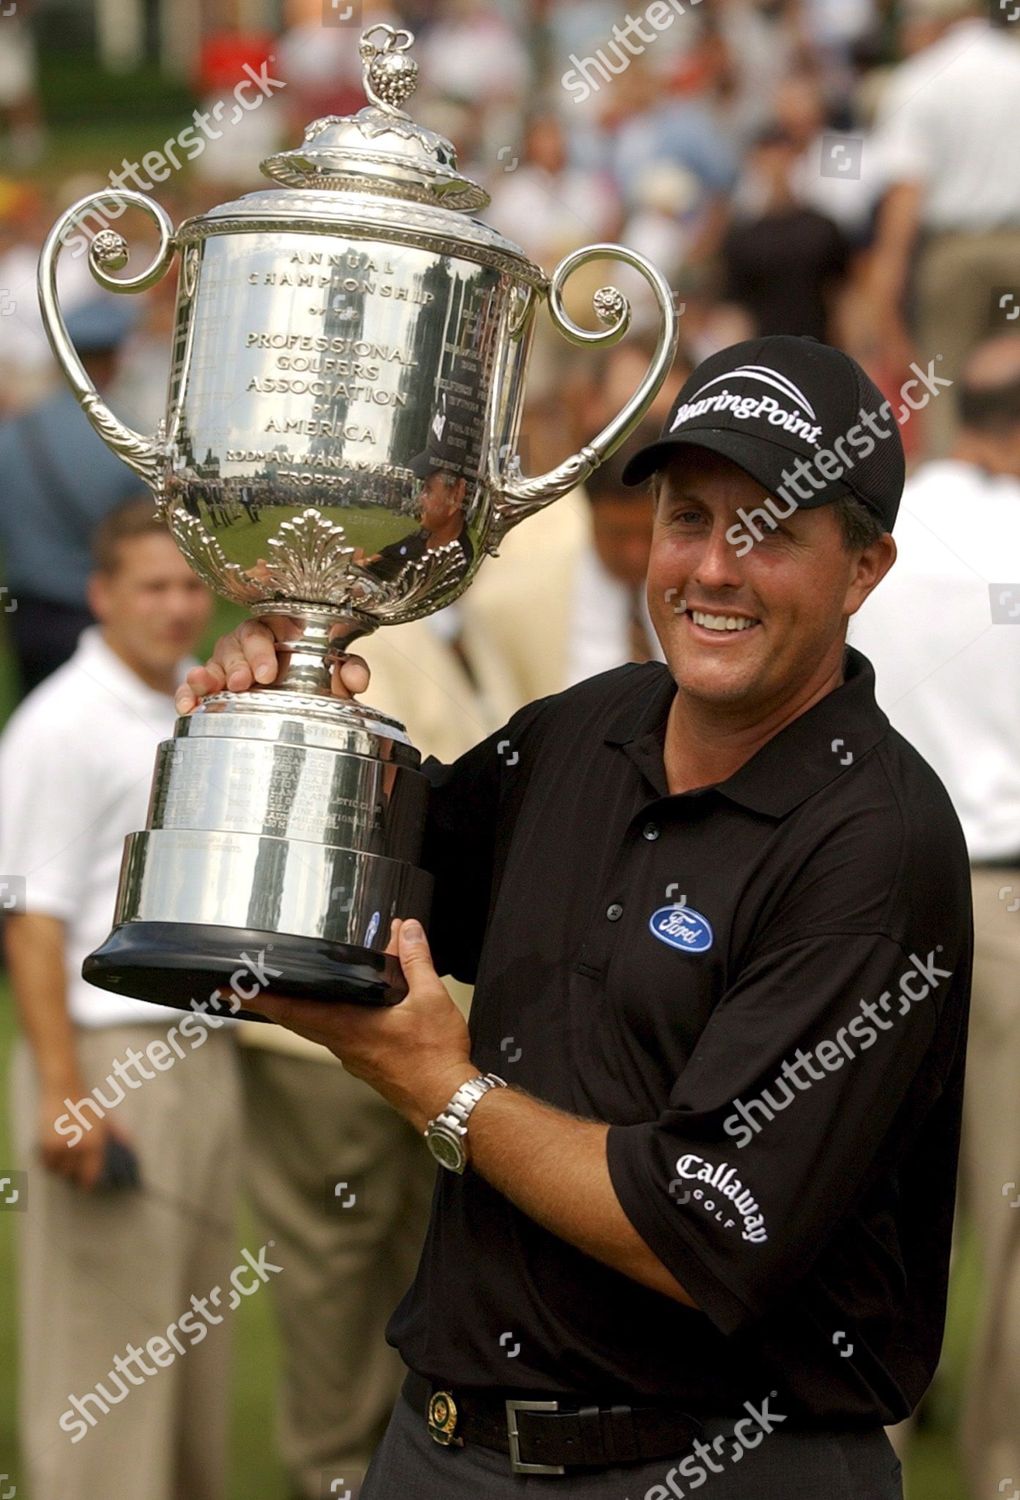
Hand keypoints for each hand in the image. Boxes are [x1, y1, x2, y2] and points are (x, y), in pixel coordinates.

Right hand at [38, 1095, 131, 1191]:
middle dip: (71, 1174)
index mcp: (95, 1143)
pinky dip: (48, 1161)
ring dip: (59, 1167)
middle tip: (72, 1172)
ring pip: (57, 1169)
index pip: (91, 1174)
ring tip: (62, 1160)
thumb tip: (129, 1145)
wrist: (63, 1091)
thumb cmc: (86, 1106)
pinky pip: (46, 1162)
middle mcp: (78, 1146)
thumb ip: (118, 1134)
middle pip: (71, 1174)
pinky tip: (52, 1154)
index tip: (85, 1186)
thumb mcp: (105, 1120)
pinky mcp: (46, 1143)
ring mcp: (61, 1145)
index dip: (87, 1182)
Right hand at [174, 615, 370, 714]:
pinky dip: (188, 694)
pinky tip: (187, 707)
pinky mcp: (211, 686)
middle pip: (237, 643)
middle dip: (239, 662)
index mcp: (279, 633)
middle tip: (243, 683)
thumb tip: (357, 680)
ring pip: (213, 661)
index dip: (263, 648)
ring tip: (208, 688)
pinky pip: (193, 686)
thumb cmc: (314, 679)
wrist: (296, 706)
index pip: (266, 627)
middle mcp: (250, 644)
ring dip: (209, 675)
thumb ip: (349, 671)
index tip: (267, 673)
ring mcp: (227, 664)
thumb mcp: (334, 676)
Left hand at [243, 918, 475, 1132]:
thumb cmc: (435, 1057)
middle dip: (268, 1002)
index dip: (259, 998)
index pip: (291, 1009)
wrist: (447, 1101)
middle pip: (294, 1019)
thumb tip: (404, 930)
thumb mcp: (431, 998)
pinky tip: (336, 1010)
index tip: (231, 990)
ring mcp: (351, 1055)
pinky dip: (323, 1019)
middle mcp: (342, 1043)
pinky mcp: (364, 1063)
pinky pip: (334, 1036)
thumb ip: (414, 960)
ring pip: (313, 1028)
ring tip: (280, 994)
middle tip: (243, 988)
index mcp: (348, 1025)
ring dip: (294, 1011)